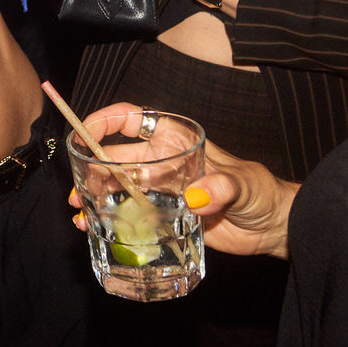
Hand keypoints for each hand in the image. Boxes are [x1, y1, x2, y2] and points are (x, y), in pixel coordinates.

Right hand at [68, 103, 295, 258]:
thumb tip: (197, 198)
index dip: (105, 120)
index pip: (132, 119)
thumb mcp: (244, 184)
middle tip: (77, 189)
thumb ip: (222, 187)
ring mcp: (159, 189)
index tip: (84, 132)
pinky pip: (127, 213)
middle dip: (91, 167)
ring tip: (79, 210)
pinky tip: (92, 226)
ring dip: (94, 193)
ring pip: (116, 184)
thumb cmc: (260, 193)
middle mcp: (162, 160)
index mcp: (175, 139)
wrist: (270, 228)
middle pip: (116, 156)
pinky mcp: (161, 215)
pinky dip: (107, 217)